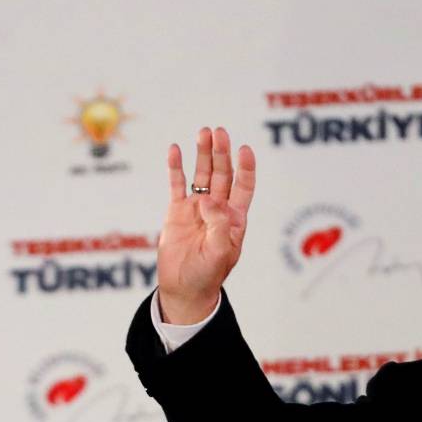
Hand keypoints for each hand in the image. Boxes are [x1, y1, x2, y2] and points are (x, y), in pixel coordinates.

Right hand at [156, 126, 255, 323]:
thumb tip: (209, 200)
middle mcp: (217, 208)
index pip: (244, 186)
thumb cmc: (208, 275)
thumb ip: (219, 225)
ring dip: (203, 154)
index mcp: (234, 218)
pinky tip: (175, 150)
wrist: (183, 289)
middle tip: (218, 133)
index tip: (244, 150)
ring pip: (202, 174)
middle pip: (222, 174)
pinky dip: (176, 167)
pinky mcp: (176, 211)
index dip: (245, 168)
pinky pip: (177, 184)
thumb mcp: (221, 252)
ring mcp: (196, 208)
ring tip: (203, 133)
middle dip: (222, 153)